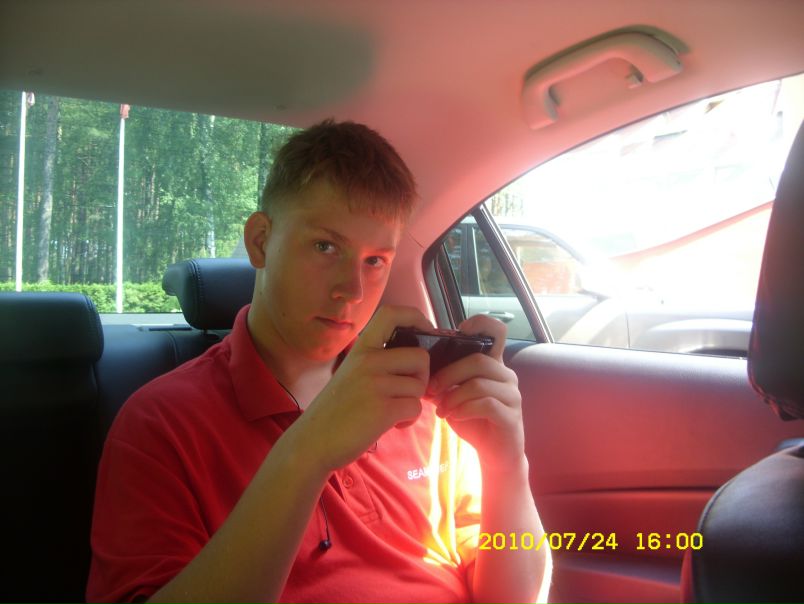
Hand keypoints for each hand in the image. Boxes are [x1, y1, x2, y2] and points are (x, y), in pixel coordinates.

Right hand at [296, 305, 432, 473]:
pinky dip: (409, 419)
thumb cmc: (335, 411)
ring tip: (392, 412)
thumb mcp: (351, 373)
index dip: (416, 317)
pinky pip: (415, 407)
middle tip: (408, 391)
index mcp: (361, 350)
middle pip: (420, 356)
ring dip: (412, 402)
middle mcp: (368, 361)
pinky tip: (392, 424)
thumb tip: (416, 359)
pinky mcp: (383, 409)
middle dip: (422, 377)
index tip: (426, 331)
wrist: (311, 442)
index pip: (391, 313)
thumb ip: (376, 362)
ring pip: (419, 386)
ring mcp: (375, 384)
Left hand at [427, 314, 524, 472]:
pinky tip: (453, 417)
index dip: (480, 323)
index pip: (496, 332)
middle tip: (431, 391)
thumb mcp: (454, 398)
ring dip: (453, 397)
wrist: (496, 455)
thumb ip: (443, 382)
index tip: (460, 330)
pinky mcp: (511, 416)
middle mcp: (506, 376)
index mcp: (493, 365)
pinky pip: (486, 404)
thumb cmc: (474, 421)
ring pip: (479, 384)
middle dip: (448, 374)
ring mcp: (512, 396)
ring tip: (441, 410)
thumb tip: (418, 370)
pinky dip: (464, 409)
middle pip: (478, 361)